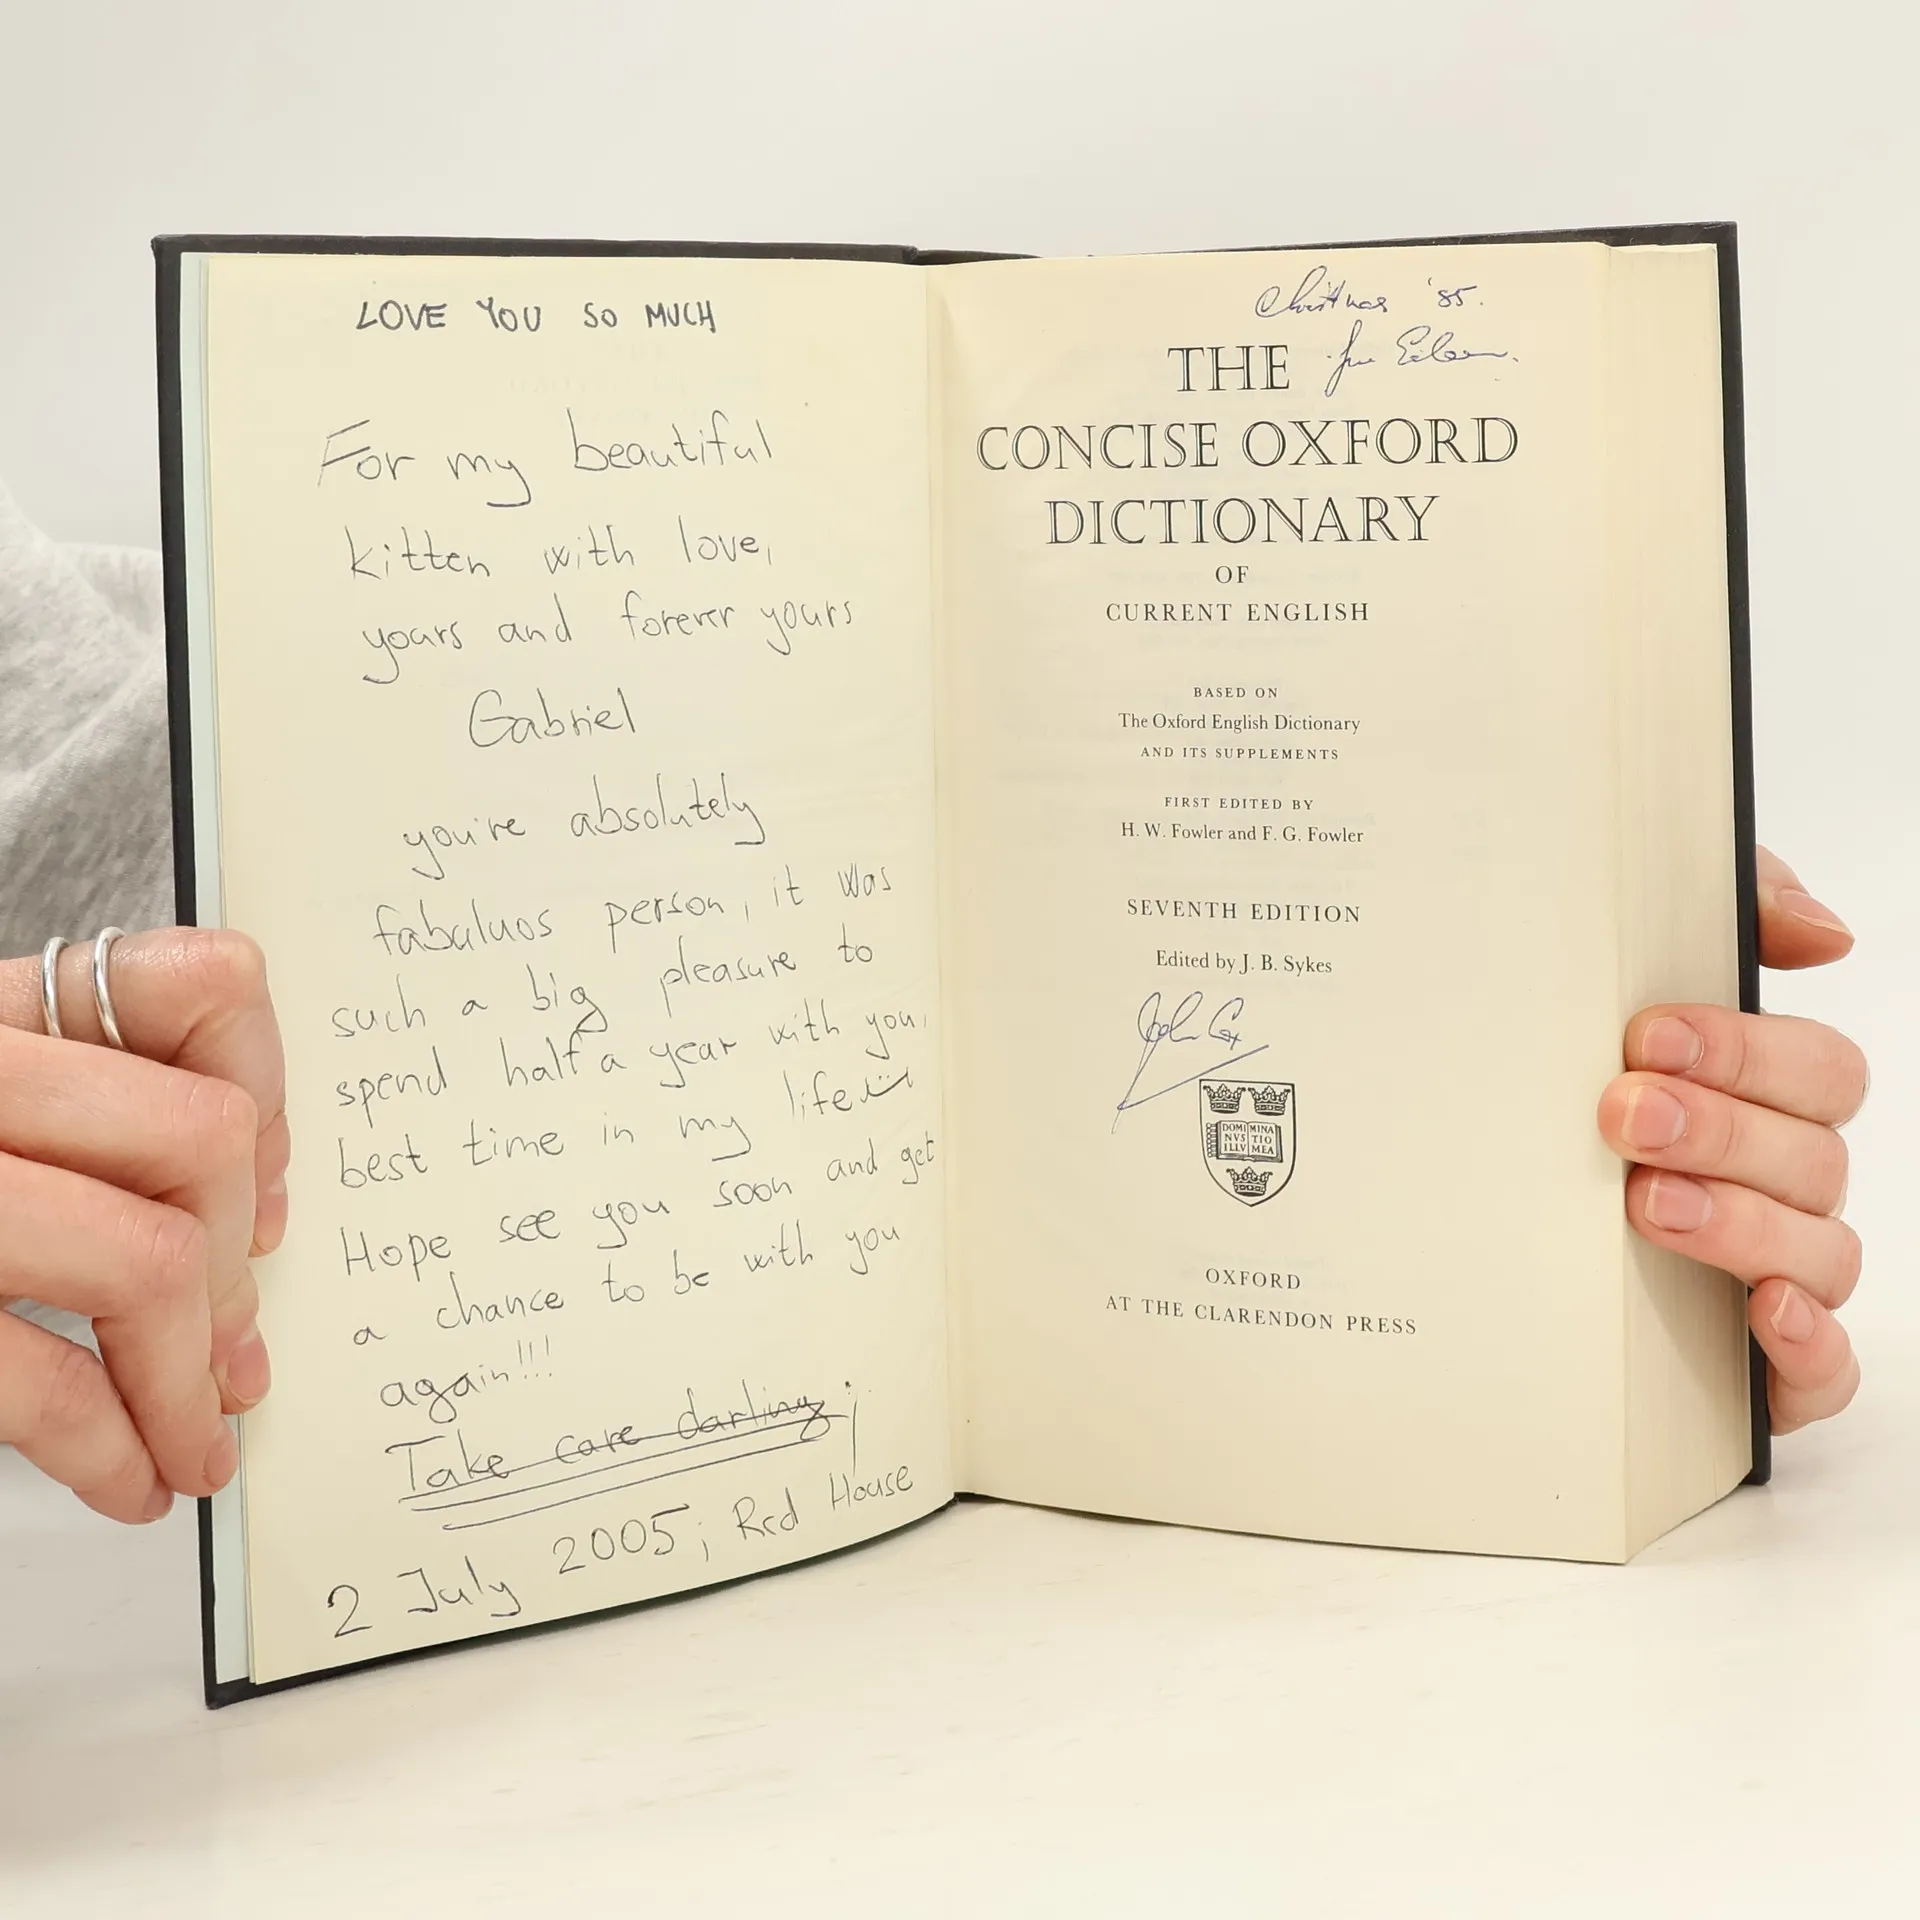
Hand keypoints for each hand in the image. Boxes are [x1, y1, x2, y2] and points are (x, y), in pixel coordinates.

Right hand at [0, 928, 286, 1521]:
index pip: (203, 987)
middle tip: (229, 1354)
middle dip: (239, 1270)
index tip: (265, 1199)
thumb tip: (254, 1209)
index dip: (270, 1098)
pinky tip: (128, 1481)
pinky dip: (115, 1448)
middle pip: (198, 1139)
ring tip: (194, 1444)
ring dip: (188, 1385)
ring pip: (143, 1258)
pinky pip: (37, 1379)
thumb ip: (91, 1114)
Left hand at [1597, 849, 1864, 1434]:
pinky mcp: (1758, 1367)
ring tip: (1644, 1202)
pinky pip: (1825, 1369)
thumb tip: (1822, 931)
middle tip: (1622, 1114)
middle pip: (1813, 1155)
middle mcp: (1775, 1184)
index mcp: (1755, 1099)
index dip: (1745, 1052)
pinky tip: (1760, 1310)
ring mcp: (1772, 1274)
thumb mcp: (1612, 973)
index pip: (1815, 1070)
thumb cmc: (1555, 1079)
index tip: (1645, 1037)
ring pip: (1819, 1253)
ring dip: (1740, 1223)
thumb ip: (1723, 912)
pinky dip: (1810, 1344)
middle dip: (1720, 1129)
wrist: (1435, 1216)